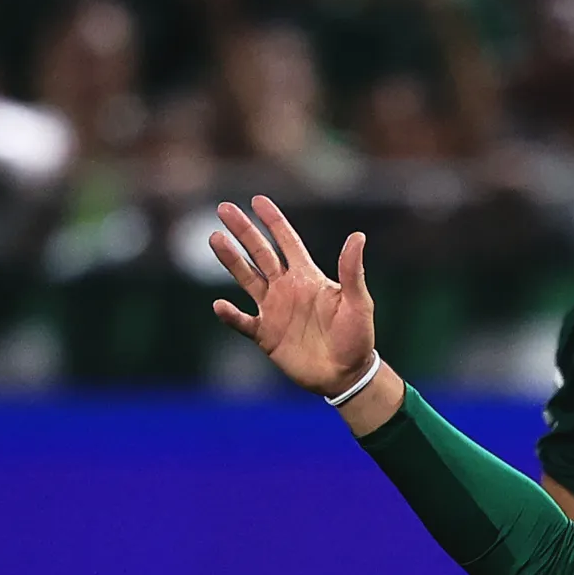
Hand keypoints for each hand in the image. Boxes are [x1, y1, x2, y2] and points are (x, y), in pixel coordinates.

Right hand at [208, 196, 384, 406]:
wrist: (346, 374)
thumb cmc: (357, 337)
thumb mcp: (358, 303)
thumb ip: (352, 271)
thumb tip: (358, 236)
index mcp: (308, 277)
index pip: (287, 242)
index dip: (273, 221)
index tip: (257, 200)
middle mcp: (287, 289)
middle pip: (260, 253)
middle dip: (243, 231)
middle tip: (224, 208)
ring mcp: (274, 310)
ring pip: (246, 279)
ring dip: (231, 260)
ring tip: (215, 239)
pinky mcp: (266, 335)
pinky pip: (242, 321)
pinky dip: (231, 315)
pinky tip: (219, 306)